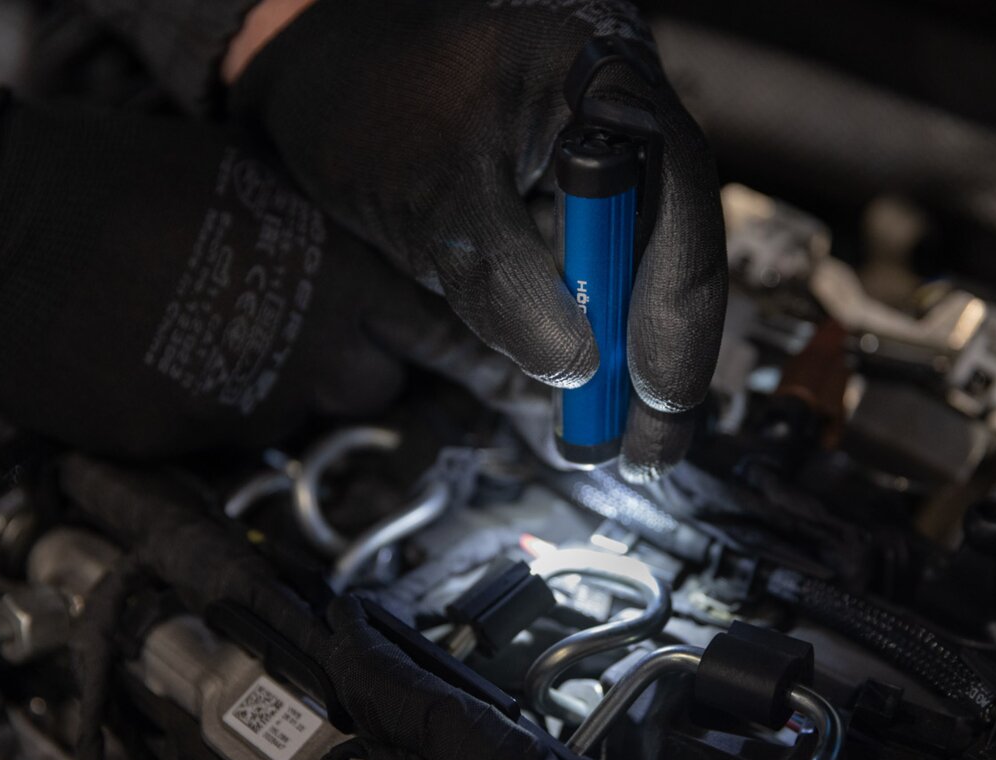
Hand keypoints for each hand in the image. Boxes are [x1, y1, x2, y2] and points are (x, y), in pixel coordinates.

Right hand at [0, 80, 499, 456]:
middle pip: (374, 393)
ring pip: (294, 421)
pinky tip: (165, 363)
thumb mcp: (248, 182)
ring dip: (274, 391)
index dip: (469, 358)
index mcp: (336, 276)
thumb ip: (320, 238)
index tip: (508, 384)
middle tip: (310, 341)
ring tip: (217, 340)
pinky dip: (205, 410)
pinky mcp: (181, 443)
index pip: (438, 335)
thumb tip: (353, 262)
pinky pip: (219, 439)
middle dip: (353, 374)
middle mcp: (304, 351)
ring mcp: (243, 404)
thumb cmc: (117, 176)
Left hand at [224, 0, 727, 480]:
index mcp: (604, 82)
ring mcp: (595, 161)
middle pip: (672, 245)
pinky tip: (585, 387)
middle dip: (662, 354)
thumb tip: (575, 370)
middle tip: (646, 450)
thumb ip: (507, 277)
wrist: (317, 74)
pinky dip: (590, 331)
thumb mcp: (432, 195)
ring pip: (638, 267)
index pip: (678, 201)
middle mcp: (618, 119)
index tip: (653, 397)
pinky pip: (595, 268)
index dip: (674, 309)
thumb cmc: (364, 102)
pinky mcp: (563, 198)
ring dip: (628, 355)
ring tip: (618, 436)